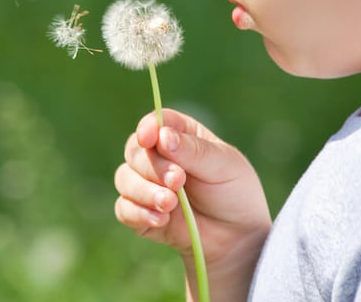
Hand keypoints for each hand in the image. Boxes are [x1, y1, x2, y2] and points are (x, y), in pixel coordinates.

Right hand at [115, 108, 271, 299]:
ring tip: (170, 204)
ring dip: (144, 191)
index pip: (156, 122)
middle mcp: (159, 157)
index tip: (150, 138)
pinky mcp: (141, 213)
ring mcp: (148, 185)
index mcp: (181, 135)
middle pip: (135, 150)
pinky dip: (138, 213)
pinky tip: (160, 220)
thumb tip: (162, 137)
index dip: (148, 127)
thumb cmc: (234, 193)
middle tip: (178, 181)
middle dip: (154, 167)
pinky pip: (123, 208)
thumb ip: (193, 150)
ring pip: (124, 178)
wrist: (237, 239)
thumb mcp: (224, 165)